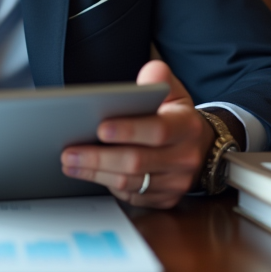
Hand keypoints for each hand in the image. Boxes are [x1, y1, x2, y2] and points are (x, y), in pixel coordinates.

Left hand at [60, 60, 214, 208]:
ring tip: (69, 162)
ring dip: (96, 173)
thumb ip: (159, 79)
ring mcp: (175, 183)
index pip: (158, 130)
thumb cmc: (177, 117)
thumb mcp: (174, 93)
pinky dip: (106, 185)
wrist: (201, 149)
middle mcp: (184, 158)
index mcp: (186, 127)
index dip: (128, 130)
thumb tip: (150, 72)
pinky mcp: (164, 199)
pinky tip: (87, 174)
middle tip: (69, 152)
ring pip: (130, 182)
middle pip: (137, 161)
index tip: (100, 128)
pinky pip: (131, 196)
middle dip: (99, 157)